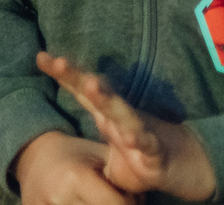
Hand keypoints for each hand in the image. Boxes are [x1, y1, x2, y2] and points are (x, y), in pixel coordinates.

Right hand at [11, 131, 127, 204]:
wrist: (34, 159)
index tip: (134, 198)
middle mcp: (58, 199)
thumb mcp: (100, 155)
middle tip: (123, 201)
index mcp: (76, 177)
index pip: (115, 204)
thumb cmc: (75, 155)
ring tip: (107, 201)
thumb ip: (122, 171)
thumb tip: (144, 191)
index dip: (131, 204)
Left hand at [38, 51, 217, 200]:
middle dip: (78, 78)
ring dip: (106, 99)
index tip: (41, 57)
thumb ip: (92, 150)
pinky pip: (146, 144)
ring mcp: (138, 132)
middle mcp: (120, 118)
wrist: (182, 166)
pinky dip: (139, 139)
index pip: (81, 92)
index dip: (64, 75)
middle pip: (97, 94)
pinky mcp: (153, 152)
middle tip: (60, 62)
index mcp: (107, 116)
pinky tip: (131, 136)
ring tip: (92, 85)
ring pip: (120, 112)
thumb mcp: (108, 156)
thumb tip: (64, 155)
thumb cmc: (141, 159)